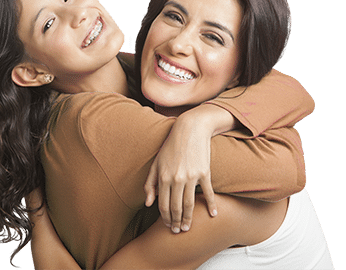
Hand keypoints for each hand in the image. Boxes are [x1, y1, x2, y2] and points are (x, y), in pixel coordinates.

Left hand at [144, 115, 217, 233]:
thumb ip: (150, 184)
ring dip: (188, 218)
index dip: (164, 217)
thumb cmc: (170, 146)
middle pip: (176, 207)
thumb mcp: (156, 163)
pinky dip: (211, 205)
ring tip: (187, 227)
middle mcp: (177, 179)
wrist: (190, 130)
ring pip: (189, 204)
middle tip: (177, 231)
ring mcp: (192, 176)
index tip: (167, 225)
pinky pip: (209, 193)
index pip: (163, 204)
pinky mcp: (205, 173)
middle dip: (175, 222)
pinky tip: (213, 215)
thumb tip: (148, 203)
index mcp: (163, 177)